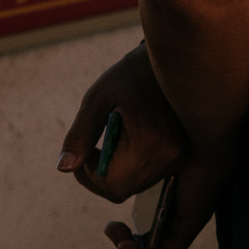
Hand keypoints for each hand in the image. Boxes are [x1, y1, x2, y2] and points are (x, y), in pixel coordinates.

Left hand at [58, 44, 189, 202]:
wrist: (177, 58)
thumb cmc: (132, 74)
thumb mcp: (97, 100)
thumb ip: (80, 136)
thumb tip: (64, 167)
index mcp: (150, 141)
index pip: (111, 185)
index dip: (88, 176)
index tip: (85, 151)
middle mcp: (171, 155)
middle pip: (123, 190)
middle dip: (100, 175)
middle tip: (94, 147)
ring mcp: (181, 157)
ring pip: (136, 186)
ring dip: (116, 171)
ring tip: (114, 139)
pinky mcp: (184, 155)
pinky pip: (149, 175)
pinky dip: (132, 166)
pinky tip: (130, 140)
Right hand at [105, 145, 229, 248]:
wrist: (200, 137)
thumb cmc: (176, 139)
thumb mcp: (145, 159)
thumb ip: (126, 167)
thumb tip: (95, 169)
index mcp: (171, 199)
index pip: (150, 226)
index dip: (129, 231)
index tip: (111, 221)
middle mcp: (181, 213)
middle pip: (152, 241)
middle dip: (126, 241)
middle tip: (110, 228)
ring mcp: (187, 222)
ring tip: (116, 237)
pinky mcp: (189, 227)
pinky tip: (125, 244)